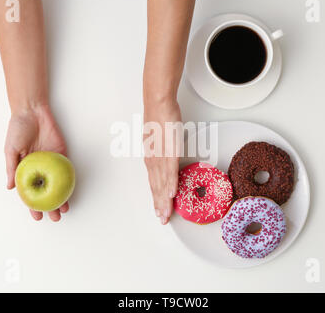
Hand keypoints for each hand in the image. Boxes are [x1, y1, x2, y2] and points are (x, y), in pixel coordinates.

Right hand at [4, 104, 68, 221]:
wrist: (33, 111)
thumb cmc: (18, 129)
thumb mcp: (10, 149)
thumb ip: (11, 168)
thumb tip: (10, 187)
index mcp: (25, 169)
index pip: (30, 192)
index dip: (33, 206)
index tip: (37, 217)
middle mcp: (39, 168)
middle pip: (46, 191)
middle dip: (51, 206)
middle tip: (56, 218)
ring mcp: (51, 162)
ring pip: (58, 184)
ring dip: (62, 197)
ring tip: (65, 209)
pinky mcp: (62, 154)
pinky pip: (66, 169)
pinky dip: (69, 180)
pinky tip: (71, 191)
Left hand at [143, 99, 181, 224]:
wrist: (159, 105)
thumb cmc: (159, 120)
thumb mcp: (158, 141)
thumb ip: (162, 153)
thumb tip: (166, 161)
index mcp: (152, 160)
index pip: (154, 183)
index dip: (157, 198)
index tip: (159, 211)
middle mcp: (154, 161)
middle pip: (157, 187)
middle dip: (160, 205)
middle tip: (163, 219)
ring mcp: (161, 157)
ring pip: (163, 183)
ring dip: (165, 200)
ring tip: (167, 214)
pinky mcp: (169, 150)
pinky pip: (171, 170)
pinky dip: (171, 183)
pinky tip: (172, 194)